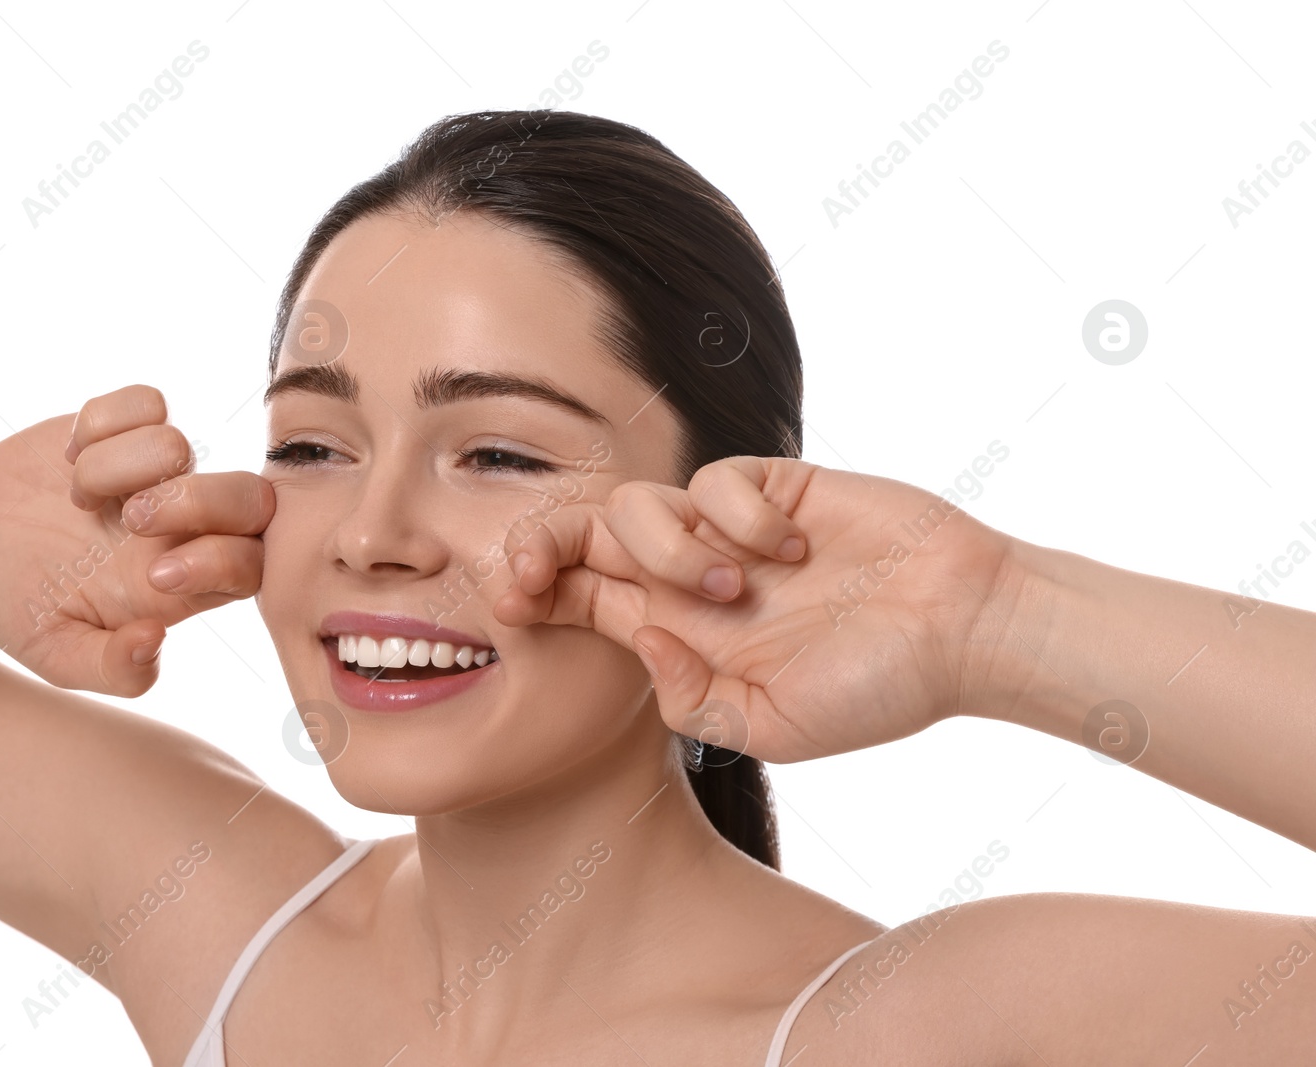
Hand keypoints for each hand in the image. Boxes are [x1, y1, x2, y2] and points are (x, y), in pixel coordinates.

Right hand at [0, 384, 273, 695]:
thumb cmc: (22, 604)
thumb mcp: (54, 653)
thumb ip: (109, 669)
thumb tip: (154, 642)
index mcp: (186, 584)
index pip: (251, 565)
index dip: (220, 563)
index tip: (153, 576)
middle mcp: (187, 524)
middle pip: (251, 497)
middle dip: (196, 502)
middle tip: (131, 519)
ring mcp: (161, 470)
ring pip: (178, 444)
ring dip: (114, 468)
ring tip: (76, 499)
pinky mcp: (129, 425)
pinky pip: (145, 401)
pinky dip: (98, 423)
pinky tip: (67, 458)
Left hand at [491, 456, 1018, 762]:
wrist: (967, 630)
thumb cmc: (879, 689)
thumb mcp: (775, 728)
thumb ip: (693, 699)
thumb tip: (640, 642)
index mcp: (680, 633)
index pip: (580, 598)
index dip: (532, 590)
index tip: (508, 602)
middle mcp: (693, 577)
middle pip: (585, 536)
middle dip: (544, 542)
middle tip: (535, 568)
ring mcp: (731, 529)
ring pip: (639, 503)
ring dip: (666, 546)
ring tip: (736, 586)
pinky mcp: (775, 486)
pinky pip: (715, 479)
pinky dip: (738, 514)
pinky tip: (788, 549)